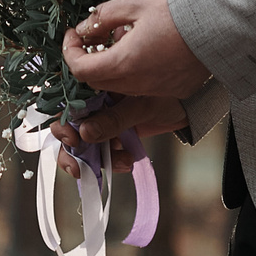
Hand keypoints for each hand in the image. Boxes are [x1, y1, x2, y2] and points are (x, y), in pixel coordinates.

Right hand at [48, 94, 185, 176]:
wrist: (192, 106)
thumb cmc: (168, 94)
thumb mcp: (140, 106)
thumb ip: (113, 119)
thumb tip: (84, 133)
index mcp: (96, 87)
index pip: (67, 107)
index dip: (63, 126)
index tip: (72, 141)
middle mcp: (96, 105)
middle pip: (69, 130)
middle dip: (71, 151)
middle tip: (79, 166)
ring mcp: (105, 122)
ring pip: (85, 146)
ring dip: (90, 161)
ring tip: (109, 167)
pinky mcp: (117, 137)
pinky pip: (104, 153)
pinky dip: (111, 162)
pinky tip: (126, 163)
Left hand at [62, 0, 209, 99]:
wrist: (222, 22)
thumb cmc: (180, 9)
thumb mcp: (134, 3)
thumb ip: (103, 16)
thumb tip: (85, 27)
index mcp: (125, 63)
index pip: (81, 69)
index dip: (70, 51)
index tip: (74, 34)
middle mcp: (139, 84)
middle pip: (98, 82)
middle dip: (88, 61)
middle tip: (92, 37)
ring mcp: (158, 90)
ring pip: (120, 86)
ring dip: (111, 67)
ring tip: (120, 38)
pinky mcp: (174, 90)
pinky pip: (143, 87)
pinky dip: (134, 72)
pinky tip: (144, 49)